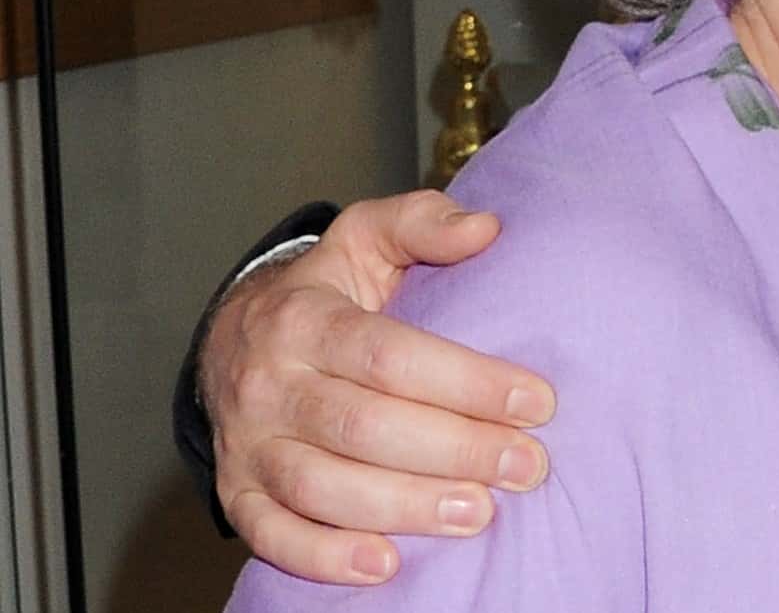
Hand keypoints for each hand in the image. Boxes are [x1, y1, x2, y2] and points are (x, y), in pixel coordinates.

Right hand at [202, 190, 555, 583]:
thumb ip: (423, 222)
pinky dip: (325, 557)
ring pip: (322, 487)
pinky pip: (271, 536)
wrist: (233, 339)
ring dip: (404, 507)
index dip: (466, 381)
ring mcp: (248, 444)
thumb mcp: (366, 236)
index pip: (390, 354)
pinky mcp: (237, 491)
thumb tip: (486, 228)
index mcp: (305, 318)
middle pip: (364, 426)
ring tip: (478, 513)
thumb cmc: (327, 290)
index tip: (537, 401)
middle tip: (525, 466)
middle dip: (454, 450)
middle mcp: (269, 383)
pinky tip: (386, 565)